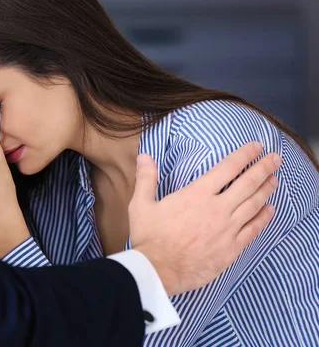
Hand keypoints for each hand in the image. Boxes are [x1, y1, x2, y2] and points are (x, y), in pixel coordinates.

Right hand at [129, 142, 279, 295]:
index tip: (256, 146)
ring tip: (274, 179)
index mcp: (197, 194)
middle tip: (275, 158)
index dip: (244, 155)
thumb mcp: (141, 204)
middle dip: (263, 168)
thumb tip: (144, 156)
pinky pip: (253, 230)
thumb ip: (146, 178)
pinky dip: (263, 218)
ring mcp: (227, 229)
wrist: (158, 270)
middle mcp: (217, 208)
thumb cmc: (149, 236)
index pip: (227, 168)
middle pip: (247, 183)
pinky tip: (270, 210)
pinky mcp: (231, 248)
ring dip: (266, 189)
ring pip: (254, 205)